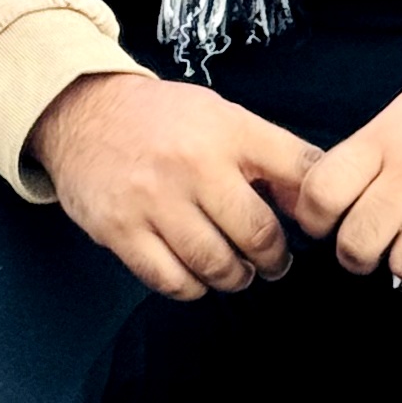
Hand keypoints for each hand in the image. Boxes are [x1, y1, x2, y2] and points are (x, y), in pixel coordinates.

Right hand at [27, 72, 321, 300]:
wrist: (85, 114)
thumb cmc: (164, 120)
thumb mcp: (223, 117)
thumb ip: (269, 154)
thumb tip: (309, 205)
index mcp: (229, 131)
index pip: (299, 171)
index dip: (316, 208)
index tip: (312, 227)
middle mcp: (194, 165)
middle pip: (257, 232)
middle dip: (275, 259)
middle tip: (275, 263)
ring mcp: (154, 201)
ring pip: (215, 264)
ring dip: (236, 278)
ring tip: (239, 273)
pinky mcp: (121, 231)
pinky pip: (169, 279)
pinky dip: (192, 287)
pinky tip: (197, 277)